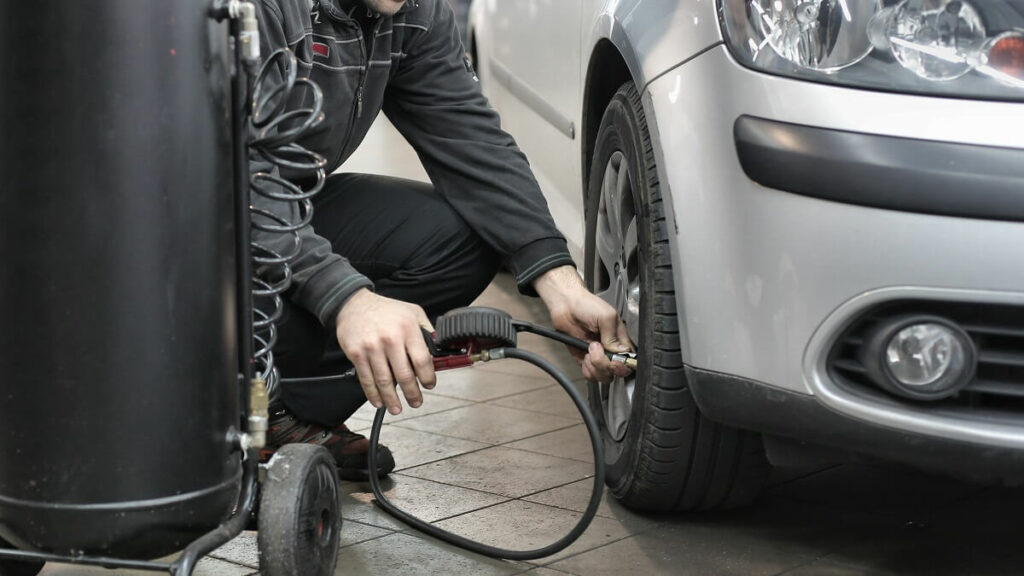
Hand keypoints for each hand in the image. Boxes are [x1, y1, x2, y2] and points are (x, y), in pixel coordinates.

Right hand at [334, 288, 434, 414]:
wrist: (353, 304)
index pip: (422, 360)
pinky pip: (366, 379)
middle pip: (404, 375)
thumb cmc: (386, 310)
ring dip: (392, 399)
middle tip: (416, 402)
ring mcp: (372, 348)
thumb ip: (426, 330)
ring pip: (385, 381)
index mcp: (407, 329)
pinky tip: (378, 401)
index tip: (429, 385)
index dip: (428, 377)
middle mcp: (390, 339)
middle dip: (412, 393)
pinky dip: (373, 394)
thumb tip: (438, 350)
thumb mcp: (413, 312)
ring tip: (397, 408)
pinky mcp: (357, 354)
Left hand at [533, 265, 633, 382]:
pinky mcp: (584, 359)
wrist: (565, 305)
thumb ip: (613, 336)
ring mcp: (598, 356)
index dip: (622, 365)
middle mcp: (611, 350)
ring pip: (603, 376)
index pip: (629, 360)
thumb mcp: (606, 316)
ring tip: (589, 349)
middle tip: (596, 348)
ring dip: (594, 366)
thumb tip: (619, 352)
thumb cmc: (586, 305)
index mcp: (620, 339)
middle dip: (605, 364)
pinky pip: (590, 375)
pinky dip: (586, 369)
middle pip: (616, 372)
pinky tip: (584, 355)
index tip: (614, 360)